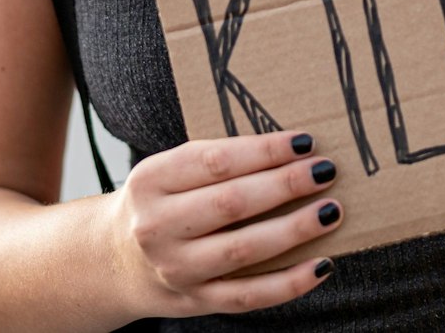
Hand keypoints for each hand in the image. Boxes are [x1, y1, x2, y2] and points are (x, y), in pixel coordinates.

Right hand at [110, 129, 343, 317]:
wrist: (114, 261)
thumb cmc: (159, 203)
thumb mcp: (168, 171)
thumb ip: (216, 161)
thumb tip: (290, 151)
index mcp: (151, 181)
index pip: (216, 161)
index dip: (265, 150)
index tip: (305, 142)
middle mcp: (158, 226)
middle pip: (232, 203)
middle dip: (286, 185)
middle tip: (325, 171)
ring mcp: (176, 269)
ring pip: (244, 250)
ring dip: (294, 230)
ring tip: (331, 211)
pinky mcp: (196, 301)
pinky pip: (250, 296)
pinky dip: (290, 282)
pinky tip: (322, 264)